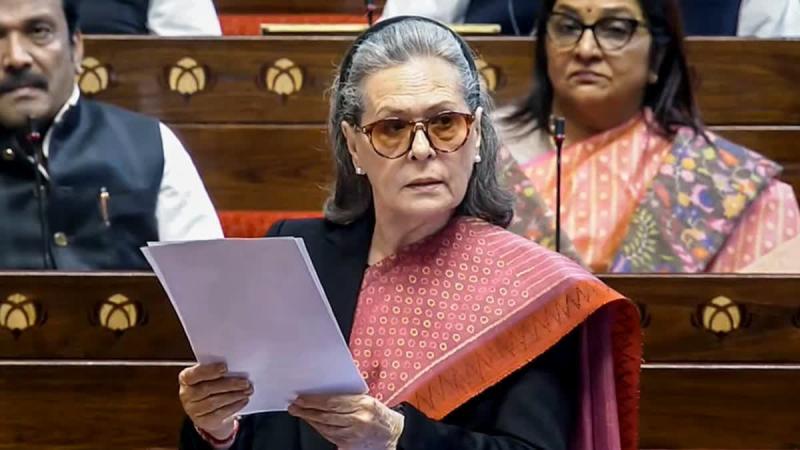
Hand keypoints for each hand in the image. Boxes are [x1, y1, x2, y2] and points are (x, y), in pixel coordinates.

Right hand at [178, 363, 252, 438]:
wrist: (209, 411)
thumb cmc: (211, 387)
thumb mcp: (211, 377)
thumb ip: (218, 372)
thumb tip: (236, 368)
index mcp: (186, 378)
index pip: (193, 374)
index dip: (208, 371)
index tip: (225, 368)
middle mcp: (186, 395)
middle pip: (207, 389)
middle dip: (228, 385)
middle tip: (245, 382)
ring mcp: (193, 410)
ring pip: (214, 402)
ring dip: (234, 395)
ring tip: (247, 390)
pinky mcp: (203, 421)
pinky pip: (220, 413)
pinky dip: (234, 406)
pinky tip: (243, 400)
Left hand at [288, 394, 403, 449]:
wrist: (393, 433)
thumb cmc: (378, 414)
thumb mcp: (367, 399)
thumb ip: (347, 396)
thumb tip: (323, 393)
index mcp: (363, 403)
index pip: (332, 401)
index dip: (314, 400)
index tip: (301, 397)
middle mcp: (359, 419)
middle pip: (326, 415)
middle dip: (307, 410)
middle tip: (295, 406)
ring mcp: (354, 433)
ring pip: (326, 427)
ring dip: (310, 420)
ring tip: (300, 413)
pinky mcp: (351, 444)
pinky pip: (330, 436)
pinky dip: (319, 429)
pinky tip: (313, 423)